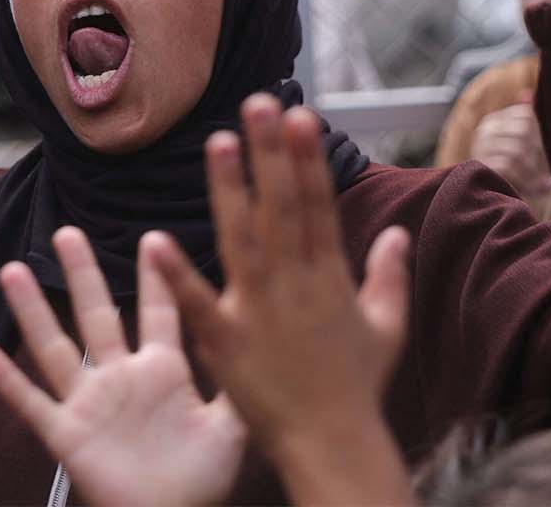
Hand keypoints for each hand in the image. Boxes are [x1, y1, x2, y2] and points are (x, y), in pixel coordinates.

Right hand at [0, 229, 245, 506]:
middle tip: (67, 232)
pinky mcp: (67, 434)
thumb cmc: (202, 483)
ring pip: (55, 347)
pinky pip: (31, 402)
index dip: (156, 277)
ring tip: (13, 271)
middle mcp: (120, 377)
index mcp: (162, 371)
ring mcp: (89, 403)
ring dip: (33, 311)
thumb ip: (238, 386)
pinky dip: (5, 380)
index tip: (152, 236)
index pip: (158, 313)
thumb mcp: (229, 431)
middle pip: (96, 314)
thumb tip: (259, 346)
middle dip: (83, 273)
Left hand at [153, 96, 412, 505]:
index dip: (308, 159)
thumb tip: (398, 230)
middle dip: (271, 154)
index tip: (301, 114)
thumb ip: (389, 275)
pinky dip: (176, 274)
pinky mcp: (225, 342)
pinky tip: (152, 241)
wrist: (332, 447)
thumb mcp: (386, 327)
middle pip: (282, 208)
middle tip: (258, 102)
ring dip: (230, 191)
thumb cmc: (355, 388)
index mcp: (330, 276)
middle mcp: (295, 285)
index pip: (317, 205)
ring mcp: (259, 311)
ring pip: (241, 240)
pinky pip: (196, 303)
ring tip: (217, 141)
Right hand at [467, 98, 550, 212]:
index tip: (549, 156)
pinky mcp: (479, 167)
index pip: (527, 116)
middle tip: (549, 174)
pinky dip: (526, 181)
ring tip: (544, 186)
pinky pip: (507, 166)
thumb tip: (529, 94)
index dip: (543, 136)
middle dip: (539, 155)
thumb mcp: (527, 148)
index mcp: (496, 121)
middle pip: (522, 131)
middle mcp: (484, 131)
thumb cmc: (519, 175)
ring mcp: (479, 148)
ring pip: (516, 150)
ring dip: (534, 172)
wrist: (496, 205)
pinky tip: (536, 191)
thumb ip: (529, 122)